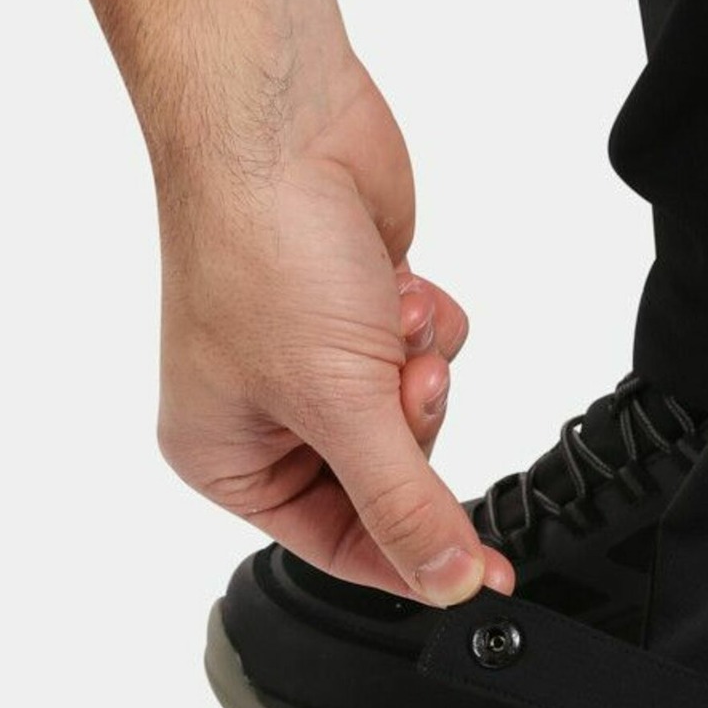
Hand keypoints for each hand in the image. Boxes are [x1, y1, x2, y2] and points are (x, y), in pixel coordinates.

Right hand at [70, 0, 513, 604]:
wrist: (281, 124)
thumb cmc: (262, 248)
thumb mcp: (339, 406)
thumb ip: (403, 506)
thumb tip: (447, 583)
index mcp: (225, 457)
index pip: (336, 545)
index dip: (412, 562)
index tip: (482, 577)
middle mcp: (265, 415)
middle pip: (387, 480)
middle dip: (411, 428)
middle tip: (402, 383)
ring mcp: (315, 360)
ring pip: (417, 416)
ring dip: (420, 370)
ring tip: (389, 320)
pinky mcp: (362, 312)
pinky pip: (429, 355)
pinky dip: (428, 324)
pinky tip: (398, 285)